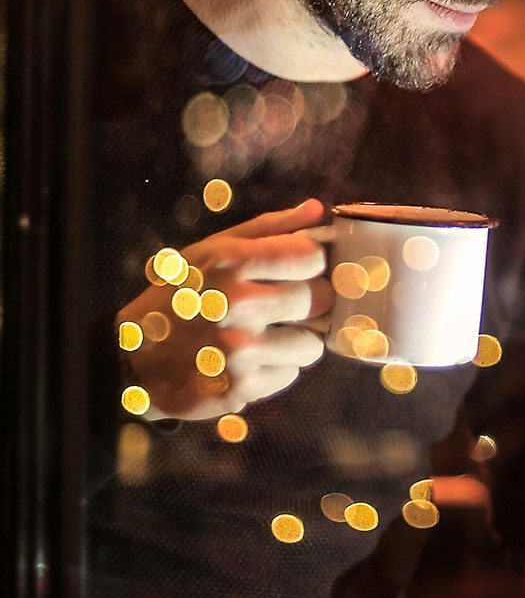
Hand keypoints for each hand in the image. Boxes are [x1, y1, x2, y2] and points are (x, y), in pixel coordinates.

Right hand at [116, 198, 333, 419]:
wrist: (131, 359)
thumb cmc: (180, 296)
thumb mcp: (212, 250)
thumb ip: (268, 228)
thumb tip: (316, 210)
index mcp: (231, 262)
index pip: (312, 257)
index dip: (311, 265)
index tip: (300, 271)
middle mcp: (237, 303)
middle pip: (320, 299)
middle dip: (310, 303)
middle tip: (285, 306)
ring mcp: (239, 348)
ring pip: (312, 343)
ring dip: (296, 341)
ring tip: (266, 336)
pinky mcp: (240, 386)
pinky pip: (290, 374)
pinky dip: (275, 369)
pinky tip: (249, 360)